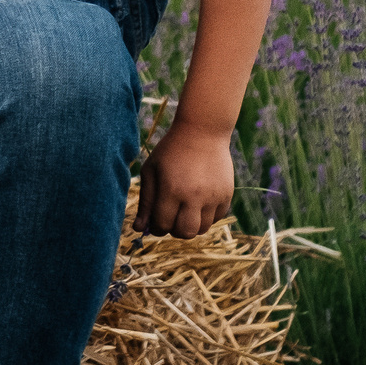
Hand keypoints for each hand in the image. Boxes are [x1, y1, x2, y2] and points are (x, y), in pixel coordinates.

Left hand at [136, 121, 235, 237]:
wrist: (202, 131)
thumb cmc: (171, 150)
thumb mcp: (151, 171)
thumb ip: (145, 202)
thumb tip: (138, 229)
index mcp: (171, 190)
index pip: (163, 225)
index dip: (157, 227)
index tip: (156, 219)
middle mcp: (194, 196)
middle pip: (185, 233)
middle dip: (175, 230)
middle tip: (172, 218)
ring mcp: (213, 196)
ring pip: (203, 229)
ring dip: (192, 224)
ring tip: (185, 209)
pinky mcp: (227, 194)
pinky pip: (217, 218)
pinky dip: (207, 216)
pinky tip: (199, 202)